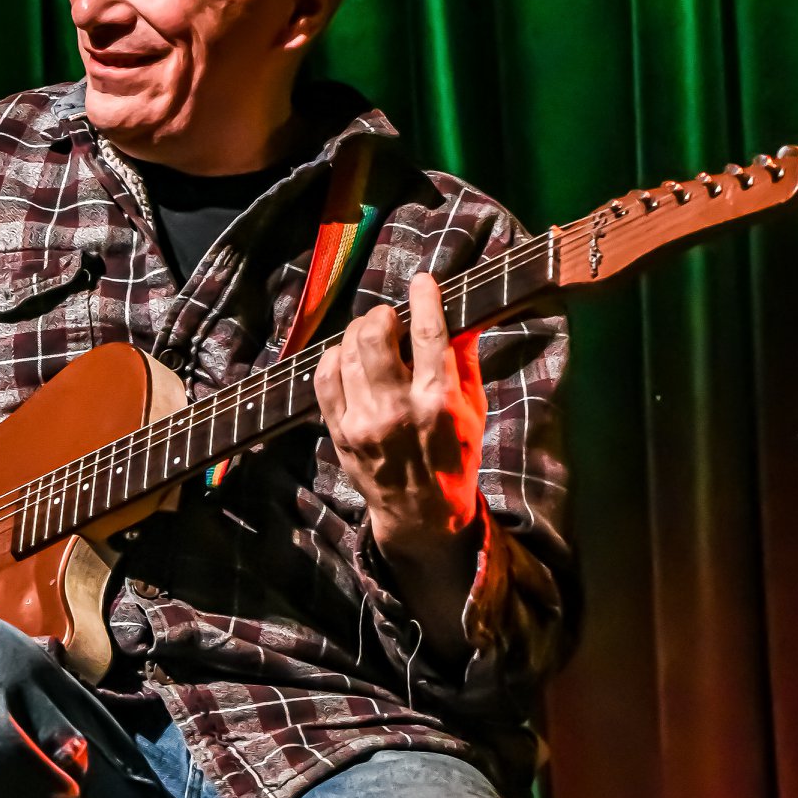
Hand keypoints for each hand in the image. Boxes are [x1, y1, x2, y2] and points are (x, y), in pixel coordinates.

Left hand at [314, 271, 485, 564]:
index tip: (423, 282)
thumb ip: (467, 363)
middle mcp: (398, 409)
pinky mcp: (339, 432)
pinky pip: (323, 379)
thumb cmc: (454, 459)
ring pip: (346, 353)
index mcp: (439, 402)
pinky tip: (345, 356)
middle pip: (375, 336)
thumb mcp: (474, 411)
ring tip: (369, 334)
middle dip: (382, 315)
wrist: (422, 515)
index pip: (429, 334)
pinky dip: (332, 358)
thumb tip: (462, 319)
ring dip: (357, 333)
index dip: (423, 299)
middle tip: (390, 317)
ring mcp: (363, 422)